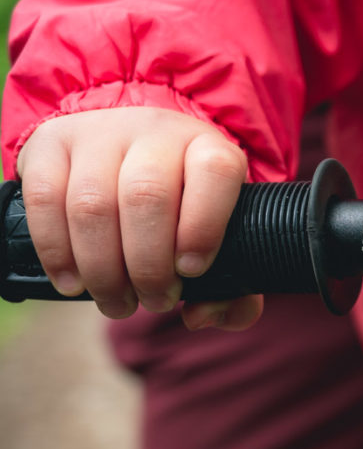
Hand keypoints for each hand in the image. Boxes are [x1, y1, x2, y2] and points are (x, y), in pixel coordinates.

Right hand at [15, 107, 261, 328]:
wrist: (125, 148)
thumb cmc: (182, 206)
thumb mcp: (219, 232)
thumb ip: (231, 286)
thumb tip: (202, 316)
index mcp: (207, 147)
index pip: (214, 173)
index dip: (204, 227)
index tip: (191, 272)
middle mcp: (155, 132)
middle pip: (146, 197)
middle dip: (149, 266)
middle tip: (154, 302)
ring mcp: (99, 133)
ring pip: (93, 205)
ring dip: (103, 270)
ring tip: (117, 303)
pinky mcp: (51, 144)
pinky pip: (45, 201)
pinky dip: (57, 253)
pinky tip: (74, 284)